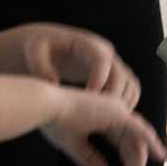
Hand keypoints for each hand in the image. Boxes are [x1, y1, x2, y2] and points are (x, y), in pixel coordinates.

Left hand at [21, 25, 140, 107]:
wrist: (50, 46)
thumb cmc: (41, 49)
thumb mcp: (35, 51)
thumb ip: (41, 65)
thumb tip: (54, 82)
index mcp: (88, 44)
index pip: (102, 60)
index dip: (98, 80)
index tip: (87, 99)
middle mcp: (107, 52)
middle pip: (121, 75)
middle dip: (112, 97)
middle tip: (98, 117)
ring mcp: (114, 63)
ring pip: (131, 85)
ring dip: (123, 103)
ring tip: (106, 121)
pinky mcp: (116, 75)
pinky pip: (131, 91)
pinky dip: (127, 104)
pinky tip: (111, 119)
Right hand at [41, 88, 166, 165]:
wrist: (47, 107)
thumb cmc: (53, 121)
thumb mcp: (73, 144)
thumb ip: (88, 157)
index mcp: (101, 118)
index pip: (121, 142)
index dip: (127, 160)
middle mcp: (112, 113)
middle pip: (130, 142)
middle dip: (133, 165)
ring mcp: (116, 111)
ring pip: (136, 139)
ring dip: (138, 162)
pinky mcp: (118, 113)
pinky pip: (140, 130)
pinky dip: (150, 142)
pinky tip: (158, 155)